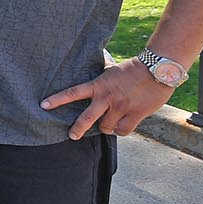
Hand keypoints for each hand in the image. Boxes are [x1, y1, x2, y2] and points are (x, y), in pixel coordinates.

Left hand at [41, 58, 173, 138]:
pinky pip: (123, 130)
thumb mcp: (111, 69)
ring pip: (106, 127)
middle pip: (86, 118)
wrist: (158, 68)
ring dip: (106, 128)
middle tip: (72, 135)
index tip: (43, 105)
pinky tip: (122, 126)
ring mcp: (121, 107)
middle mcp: (107, 97)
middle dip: (77, 129)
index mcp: (99, 85)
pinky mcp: (135, 114)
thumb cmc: (134, 68)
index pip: (73, 92)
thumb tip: (95, 69)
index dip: (57, 99)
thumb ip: (101, 76)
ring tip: (109, 124)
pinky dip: (121, 131)